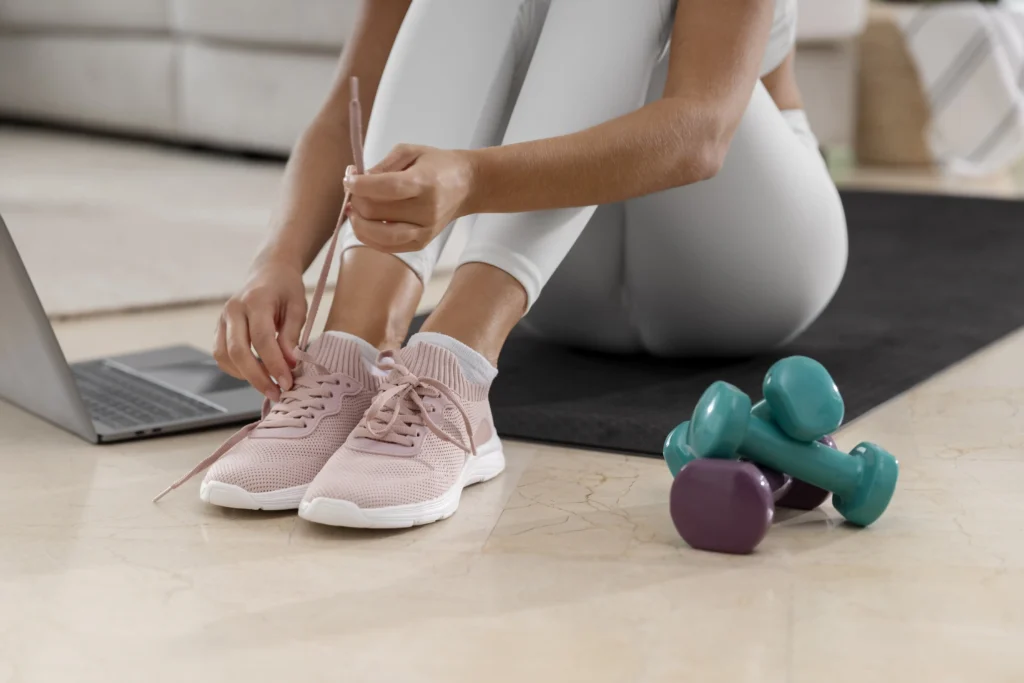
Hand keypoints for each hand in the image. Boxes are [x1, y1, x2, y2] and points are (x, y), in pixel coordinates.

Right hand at [213, 259, 307, 400]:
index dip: (274, 364)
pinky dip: (237, 369)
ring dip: (245, 376)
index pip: (262, 339)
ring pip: (224, 356)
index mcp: (255, 301)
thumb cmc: (286, 289)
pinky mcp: (218, 328)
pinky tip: (257, 373)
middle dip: (257, 378)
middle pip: (237, 351)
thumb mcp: (298, 307)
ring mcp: (222, 319)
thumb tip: (290, 364)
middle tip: (277, 393)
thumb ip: (292, 335)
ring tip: (270, 385)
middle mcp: (233, 310)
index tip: (288, 383)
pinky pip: (221, 355)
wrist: (268, 273)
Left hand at [343, 144, 473, 252]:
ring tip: (353, 209)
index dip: (359, 185)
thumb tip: (357, 181)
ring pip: (378, 235)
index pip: (386, 188)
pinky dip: (367, 236)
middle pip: (376, 212)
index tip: (348, 177)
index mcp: (425, 182)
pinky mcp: (421, 243)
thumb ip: (383, 165)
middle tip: (353, 188)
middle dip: (356, 200)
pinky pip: (386, 247)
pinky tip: (363, 223)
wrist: (467, 186)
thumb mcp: (410, 151)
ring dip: (357, 222)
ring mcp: (424, 231)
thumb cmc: (436, 165)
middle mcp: (426, 210)